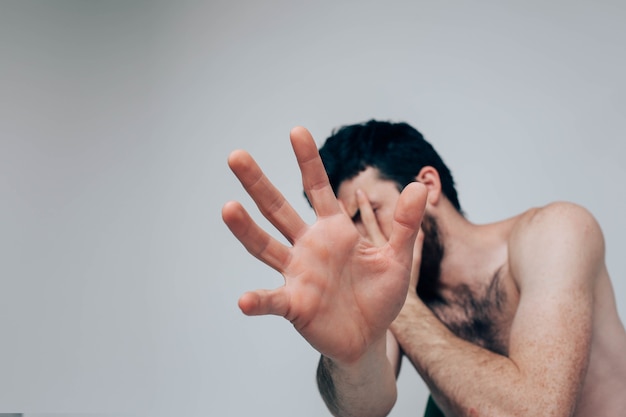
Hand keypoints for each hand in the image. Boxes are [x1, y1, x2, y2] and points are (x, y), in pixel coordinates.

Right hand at [222, 127, 426, 363]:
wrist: (368, 338)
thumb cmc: (380, 296)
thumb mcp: (398, 257)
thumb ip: (405, 224)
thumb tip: (418, 186)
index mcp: (334, 230)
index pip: (317, 188)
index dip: (308, 161)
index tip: (297, 131)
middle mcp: (309, 246)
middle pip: (278, 209)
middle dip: (258, 183)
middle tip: (235, 155)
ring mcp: (298, 274)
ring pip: (266, 246)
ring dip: (246, 229)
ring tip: (228, 208)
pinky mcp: (295, 304)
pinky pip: (273, 301)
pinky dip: (258, 301)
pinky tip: (244, 300)